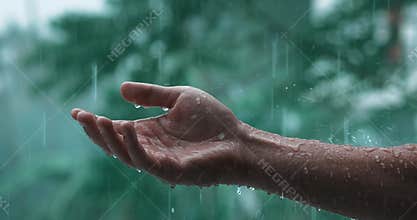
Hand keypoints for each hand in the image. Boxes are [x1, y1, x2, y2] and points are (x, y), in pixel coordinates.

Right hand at [71, 82, 249, 185]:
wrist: (239, 139)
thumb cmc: (214, 121)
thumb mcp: (179, 98)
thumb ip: (152, 95)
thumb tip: (119, 88)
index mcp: (151, 133)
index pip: (117, 130)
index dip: (96, 123)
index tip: (76, 111)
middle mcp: (152, 149)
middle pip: (116, 145)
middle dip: (96, 132)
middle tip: (81, 116)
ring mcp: (161, 162)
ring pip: (126, 155)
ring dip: (111, 139)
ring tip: (99, 121)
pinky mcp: (173, 171)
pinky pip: (147, 162)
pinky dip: (135, 147)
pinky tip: (128, 128)